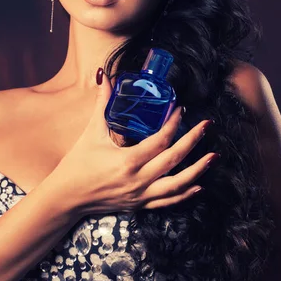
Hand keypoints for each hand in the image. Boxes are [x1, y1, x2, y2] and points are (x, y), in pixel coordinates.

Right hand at [50, 68, 216, 214]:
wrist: (67, 198)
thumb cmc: (77, 164)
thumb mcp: (90, 133)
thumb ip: (101, 104)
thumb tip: (103, 76)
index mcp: (126, 161)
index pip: (159, 141)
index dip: (173, 124)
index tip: (181, 109)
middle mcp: (138, 180)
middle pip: (174, 160)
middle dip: (193, 142)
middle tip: (207, 126)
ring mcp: (141, 195)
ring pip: (177, 185)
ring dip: (198, 170)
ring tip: (213, 156)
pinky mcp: (140, 204)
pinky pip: (168, 201)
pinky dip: (185, 193)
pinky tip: (199, 185)